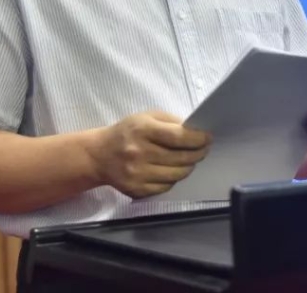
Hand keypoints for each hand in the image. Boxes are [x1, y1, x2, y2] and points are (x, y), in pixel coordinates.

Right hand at [89, 112, 211, 198]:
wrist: (99, 155)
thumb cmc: (127, 132)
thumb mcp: (146, 117)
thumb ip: (171, 122)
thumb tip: (195, 132)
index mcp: (143, 130)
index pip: (179, 137)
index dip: (198, 139)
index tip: (207, 138)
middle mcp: (139, 153)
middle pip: (181, 158)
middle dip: (197, 153)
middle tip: (203, 149)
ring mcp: (138, 174)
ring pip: (176, 175)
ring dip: (188, 167)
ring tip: (189, 160)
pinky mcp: (137, 190)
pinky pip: (166, 187)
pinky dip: (173, 179)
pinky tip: (172, 170)